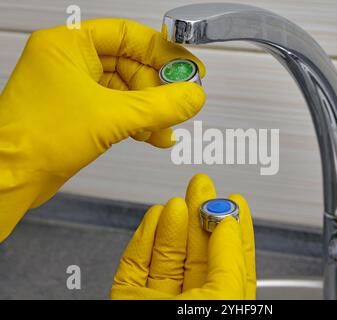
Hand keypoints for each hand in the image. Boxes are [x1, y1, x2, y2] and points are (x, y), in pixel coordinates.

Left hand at [0, 19, 205, 241]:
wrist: (9, 179)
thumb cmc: (34, 140)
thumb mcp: (110, 117)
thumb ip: (159, 106)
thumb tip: (192, 96)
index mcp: (69, 45)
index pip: (129, 35)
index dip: (164, 52)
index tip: (189, 69)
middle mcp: (72, 62)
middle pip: (132, 65)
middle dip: (158, 90)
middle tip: (180, 104)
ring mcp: (76, 88)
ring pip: (129, 91)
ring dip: (152, 111)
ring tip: (165, 127)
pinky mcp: (82, 113)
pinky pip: (121, 109)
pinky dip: (140, 122)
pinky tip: (153, 136)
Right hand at [110, 173, 255, 298]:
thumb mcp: (225, 296)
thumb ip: (229, 259)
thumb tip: (229, 224)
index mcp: (222, 300)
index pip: (233, 259)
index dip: (234, 227)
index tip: (236, 200)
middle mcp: (192, 299)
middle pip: (197, 250)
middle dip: (200, 213)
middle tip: (201, 186)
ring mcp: (158, 298)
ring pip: (166, 253)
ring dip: (172, 221)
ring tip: (180, 201)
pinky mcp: (128, 297)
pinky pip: (135, 263)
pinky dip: (143, 236)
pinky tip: (155, 217)